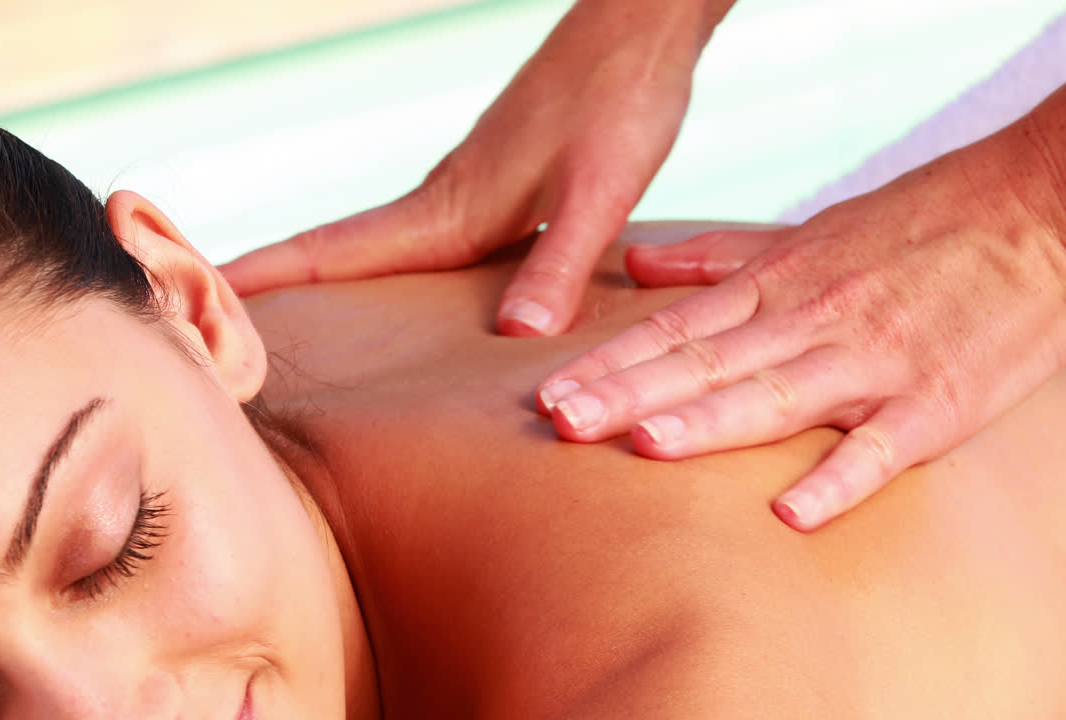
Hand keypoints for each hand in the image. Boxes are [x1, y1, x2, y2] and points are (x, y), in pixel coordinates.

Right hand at [221, 0, 728, 335]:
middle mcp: (440, 205)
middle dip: (273, 292)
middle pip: (335, 255)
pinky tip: (398, 300)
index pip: (334, 251)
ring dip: (323, 285)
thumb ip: (558, 263)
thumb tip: (517, 336)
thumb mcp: (599, 191)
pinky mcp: (489, 191)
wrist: (635, 33)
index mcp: (448, 211)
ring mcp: (460, 195)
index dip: (265, 279)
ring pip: (373, 251)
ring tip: (283, 329)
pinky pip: (415, 244)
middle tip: (214, 334)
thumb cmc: (617, 102)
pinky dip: (381, 274)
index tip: (195, 300)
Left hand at [537, 143, 1065, 531]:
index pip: (676, 329)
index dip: (610, 362)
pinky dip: (841, 477)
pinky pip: (883, 447)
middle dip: (629, 394)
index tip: (547, 392)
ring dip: (710, 422)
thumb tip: (638, 263)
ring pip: (778, 395)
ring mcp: (873, 361)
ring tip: (643, 445)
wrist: (1037, 209)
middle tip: (559, 421)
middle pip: (707, 363)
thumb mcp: (807, 230)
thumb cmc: (916, 224)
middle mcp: (812, 320)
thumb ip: (719, 256)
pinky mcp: (937, 400)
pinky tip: (791, 514)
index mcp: (778, 284)